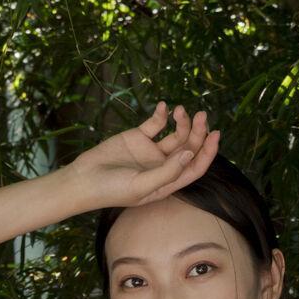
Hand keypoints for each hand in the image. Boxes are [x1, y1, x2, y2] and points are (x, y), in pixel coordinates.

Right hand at [59, 101, 219, 211]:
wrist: (83, 179)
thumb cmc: (112, 190)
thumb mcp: (141, 186)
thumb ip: (167, 172)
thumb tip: (189, 153)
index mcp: (168, 182)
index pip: (195, 167)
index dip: (208, 152)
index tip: (215, 134)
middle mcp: (163, 166)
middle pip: (188, 148)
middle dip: (197, 132)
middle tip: (201, 116)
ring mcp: (151, 151)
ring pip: (175, 134)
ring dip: (182, 122)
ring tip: (180, 111)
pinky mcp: (138, 137)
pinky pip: (155, 124)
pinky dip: (161, 115)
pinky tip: (164, 107)